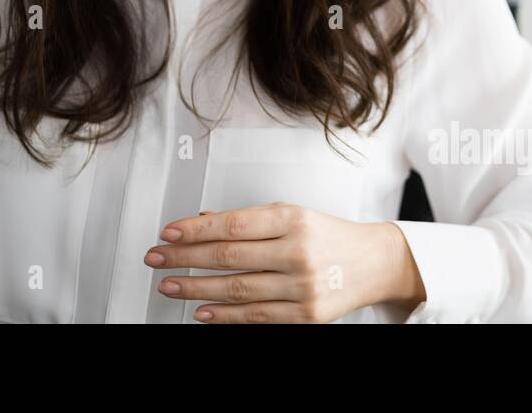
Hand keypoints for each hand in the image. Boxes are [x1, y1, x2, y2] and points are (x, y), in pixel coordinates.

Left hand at [145, 202, 424, 322]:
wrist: (374, 262)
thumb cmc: (328, 235)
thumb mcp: (291, 215)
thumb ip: (248, 220)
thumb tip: (201, 223)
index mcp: (292, 219)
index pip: (232, 224)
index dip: (195, 230)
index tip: (168, 232)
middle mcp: (297, 251)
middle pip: (228, 257)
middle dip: (184, 258)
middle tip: (156, 258)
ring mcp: (302, 286)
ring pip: (237, 290)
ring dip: (196, 288)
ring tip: (169, 285)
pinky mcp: (306, 316)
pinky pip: (256, 317)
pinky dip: (224, 316)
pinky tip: (201, 311)